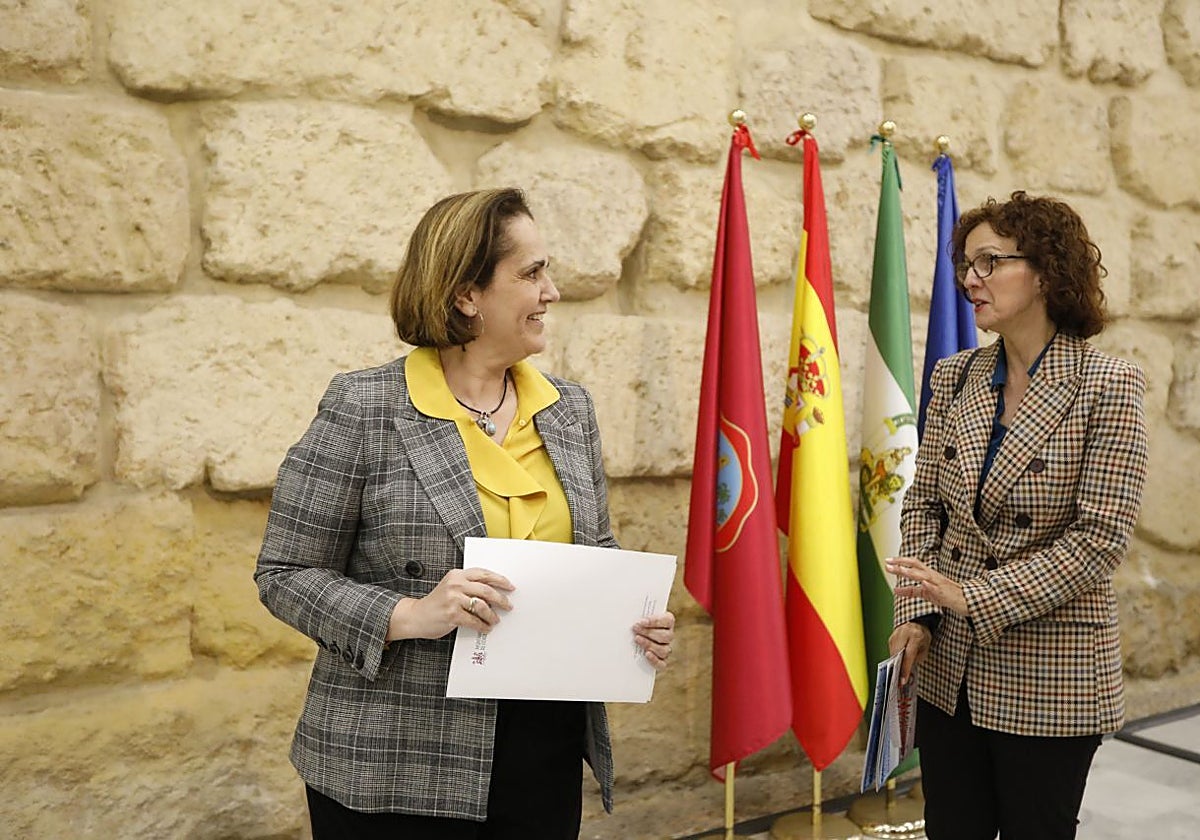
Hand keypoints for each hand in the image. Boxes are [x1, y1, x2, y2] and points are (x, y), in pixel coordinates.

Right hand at [387, 567, 513, 640]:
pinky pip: (474, 620)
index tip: (510, 586)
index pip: (483, 574)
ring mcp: (453, 599)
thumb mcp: (451, 587)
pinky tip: (485, 628)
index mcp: (457, 575)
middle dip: (501, 599)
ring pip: (482, 606)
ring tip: (495, 620)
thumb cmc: (437, 603)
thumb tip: (494, 593)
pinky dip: (482, 626)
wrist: (416, 616)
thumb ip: (469, 586)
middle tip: (508, 605)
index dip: (499, 580)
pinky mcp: (452, 614)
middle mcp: (455, 584)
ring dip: (492, 615)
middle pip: (486, 589)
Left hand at [632, 612, 675, 670]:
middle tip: (635, 629)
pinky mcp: (660, 661)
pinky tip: (646, 654)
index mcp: (667, 621)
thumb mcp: (638, 615)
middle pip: (666, 636)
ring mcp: (665, 649)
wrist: (632, 636)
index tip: (641, 622)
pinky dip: (654, 660)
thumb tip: (628, 614)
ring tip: (637, 639)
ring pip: (664, 650)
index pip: (668, 620)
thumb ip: (637, 614)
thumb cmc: (637, 622)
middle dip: (649, 632)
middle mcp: (668, 635)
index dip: (655, 621)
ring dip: (649, 645)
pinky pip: (662, 664)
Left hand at [886, 555, 968, 616]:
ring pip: (924, 575)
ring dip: (911, 572)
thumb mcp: (926, 593)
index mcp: (928, 574)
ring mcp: (938, 583)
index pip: (913, 564)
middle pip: (916, 565)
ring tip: (899, 569)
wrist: (965, 601)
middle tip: (888, 563)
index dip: (900, 561)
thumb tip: (896, 590)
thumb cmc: (946, 595)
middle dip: (901, 563)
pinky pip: (936, 588)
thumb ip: (911, 591)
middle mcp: (932, 576)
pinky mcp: (944, 593)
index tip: (887, 561)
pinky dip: (929, 585)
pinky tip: (923, 583)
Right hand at [888, 622, 930, 685]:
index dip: (905, 669)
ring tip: (897, 677)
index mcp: (915, 636)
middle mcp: (902, 634)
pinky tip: (897, 666)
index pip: (908, 655)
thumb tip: (908, 669)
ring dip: (895, 665)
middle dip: (898, 669)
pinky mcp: (890, 639)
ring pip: (893, 654)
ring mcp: (894, 636)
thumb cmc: (922, 635)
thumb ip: (918, 658)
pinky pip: (891, 652)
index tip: (903, 681)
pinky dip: (894, 660)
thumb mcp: (926, 647)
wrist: (915, 622)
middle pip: (897, 655)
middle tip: (898, 683)